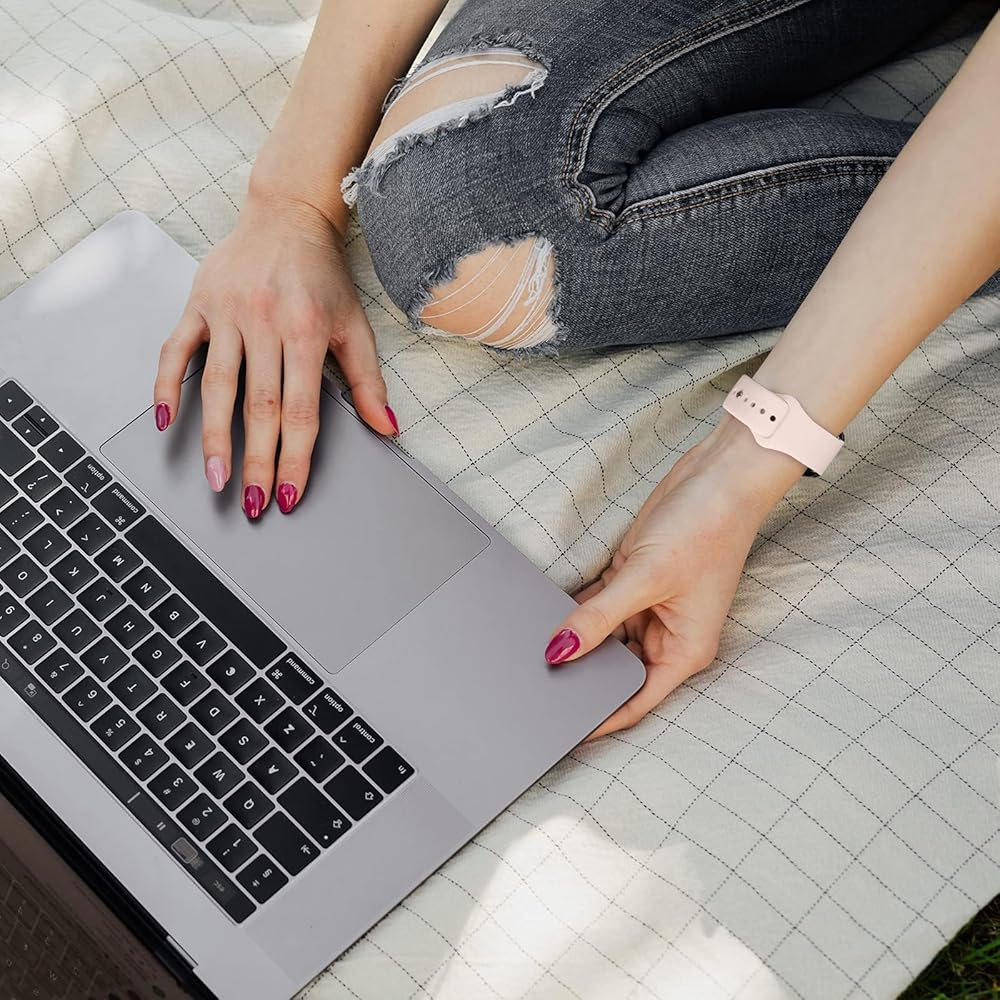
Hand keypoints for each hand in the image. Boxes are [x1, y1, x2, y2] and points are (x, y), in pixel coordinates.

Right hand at [152, 191, 396, 518]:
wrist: (287, 214)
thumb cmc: (322, 274)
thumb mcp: (356, 325)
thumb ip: (368, 381)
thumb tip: (388, 428)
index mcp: (306, 331)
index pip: (301, 411)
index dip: (295, 457)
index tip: (290, 493)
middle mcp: (265, 323)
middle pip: (259, 408)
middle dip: (256, 462)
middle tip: (252, 504)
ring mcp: (227, 313)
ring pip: (216, 387)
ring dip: (213, 438)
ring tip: (215, 478)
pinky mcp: (198, 303)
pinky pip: (175, 350)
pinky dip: (166, 384)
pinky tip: (165, 421)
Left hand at [543, 427, 781, 742]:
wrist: (718, 475)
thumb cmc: (708, 528)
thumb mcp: (646, 578)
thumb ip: (599, 618)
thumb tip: (559, 651)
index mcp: (683, 650)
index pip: (635, 700)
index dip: (601, 719)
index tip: (563, 731)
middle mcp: (667, 635)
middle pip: (616, 669)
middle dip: (583, 674)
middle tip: (538, 683)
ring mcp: (649, 607)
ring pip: (603, 637)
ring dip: (577, 637)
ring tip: (537, 648)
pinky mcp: (633, 580)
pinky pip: (598, 606)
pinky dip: (577, 609)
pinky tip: (550, 613)